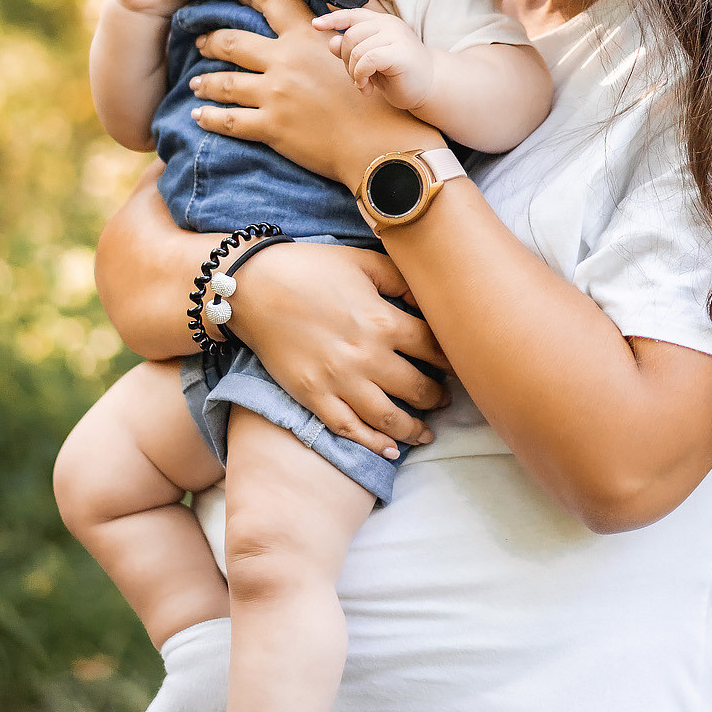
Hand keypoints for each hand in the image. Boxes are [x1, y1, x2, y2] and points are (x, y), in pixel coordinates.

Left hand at [191, 0, 429, 188]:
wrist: (377, 140)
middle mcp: (285, 61)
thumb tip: (321, 21)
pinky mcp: (271, 126)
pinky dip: (210, 117)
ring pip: (225, 83)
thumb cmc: (374, 98)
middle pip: (234, 43)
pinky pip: (230, 120)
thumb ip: (332, 34)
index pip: (272, 3)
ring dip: (206, 82)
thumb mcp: (354, 52)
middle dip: (212, 42)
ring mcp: (275, 95)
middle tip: (201, 43)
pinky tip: (199, 115)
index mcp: (307, 37)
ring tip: (196, 83)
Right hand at [231, 241, 451, 456]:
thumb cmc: (309, 268)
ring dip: (413, 429)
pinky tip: (389, 450)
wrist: (253, 287)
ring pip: (388, 418)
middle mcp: (367, 357)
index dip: (451, 358)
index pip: (434, 348)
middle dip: (437, 396)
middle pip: (417, 388)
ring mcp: (339, 381)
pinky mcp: (313, 396)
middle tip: (444, 399)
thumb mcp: (362, 261)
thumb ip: (401, 280)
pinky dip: (372, 444)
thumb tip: (429, 299)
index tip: (459, 364)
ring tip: (425, 432)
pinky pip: (349, 429)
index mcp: (384, 321)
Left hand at [313, 8, 434, 110]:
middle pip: (349, 36)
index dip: (332, 19)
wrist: (430, 85)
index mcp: (381, 22)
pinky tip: (367, 87)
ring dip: (354, 72)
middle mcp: (388, 24)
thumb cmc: (399, 73)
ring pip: (357, 49)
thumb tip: (332, 41)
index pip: (352, 14)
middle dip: (346, 61)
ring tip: (364, 85)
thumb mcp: (370, 61)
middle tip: (356, 78)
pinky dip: (361, 75)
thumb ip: (352, 50)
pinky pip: (367, 60)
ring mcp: (396, 36)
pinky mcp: (400, 52)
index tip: (316, 24)